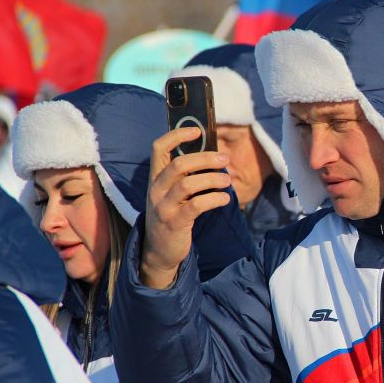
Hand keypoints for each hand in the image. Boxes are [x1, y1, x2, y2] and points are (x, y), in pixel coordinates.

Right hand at [140, 127, 231, 288]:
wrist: (159, 251)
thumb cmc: (172, 215)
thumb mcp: (172, 193)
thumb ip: (185, 175)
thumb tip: (214, 156)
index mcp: (155, 177)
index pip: (158, 148)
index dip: (177, 135)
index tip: (197, 131)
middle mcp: (155, 189)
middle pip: (178, 164)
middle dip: (204, 158)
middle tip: (225, 159)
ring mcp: (163, 207)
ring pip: (187, 184)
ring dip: (212, 179)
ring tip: (228, 181)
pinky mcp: (174, 223)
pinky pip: (196, 206)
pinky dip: (214, 199)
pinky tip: (224, 198)